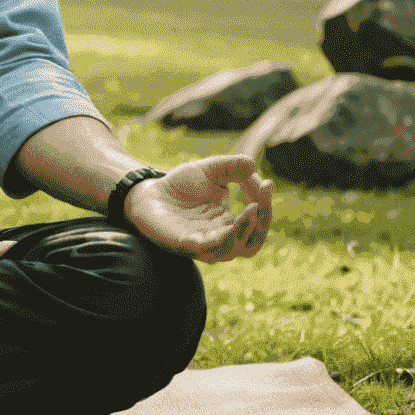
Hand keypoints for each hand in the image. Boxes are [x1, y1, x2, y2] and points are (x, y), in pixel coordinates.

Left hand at [123, 156, 271, 263]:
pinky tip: (229, 220)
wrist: (147, 192)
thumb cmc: (180, 186)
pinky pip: (209, 248)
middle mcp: (222, 239)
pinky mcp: (186, 245)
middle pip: (253, 240)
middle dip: (263, 218)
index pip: (257, 222)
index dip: (265, 204)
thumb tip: (253, 166)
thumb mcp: (209, 171)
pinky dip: (223, 238)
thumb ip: (231, 167)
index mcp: (231, 224)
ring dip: (246, 228)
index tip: (267, 182)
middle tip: (264, 193)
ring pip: (235, 248)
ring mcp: (205, 245)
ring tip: (252, 207)